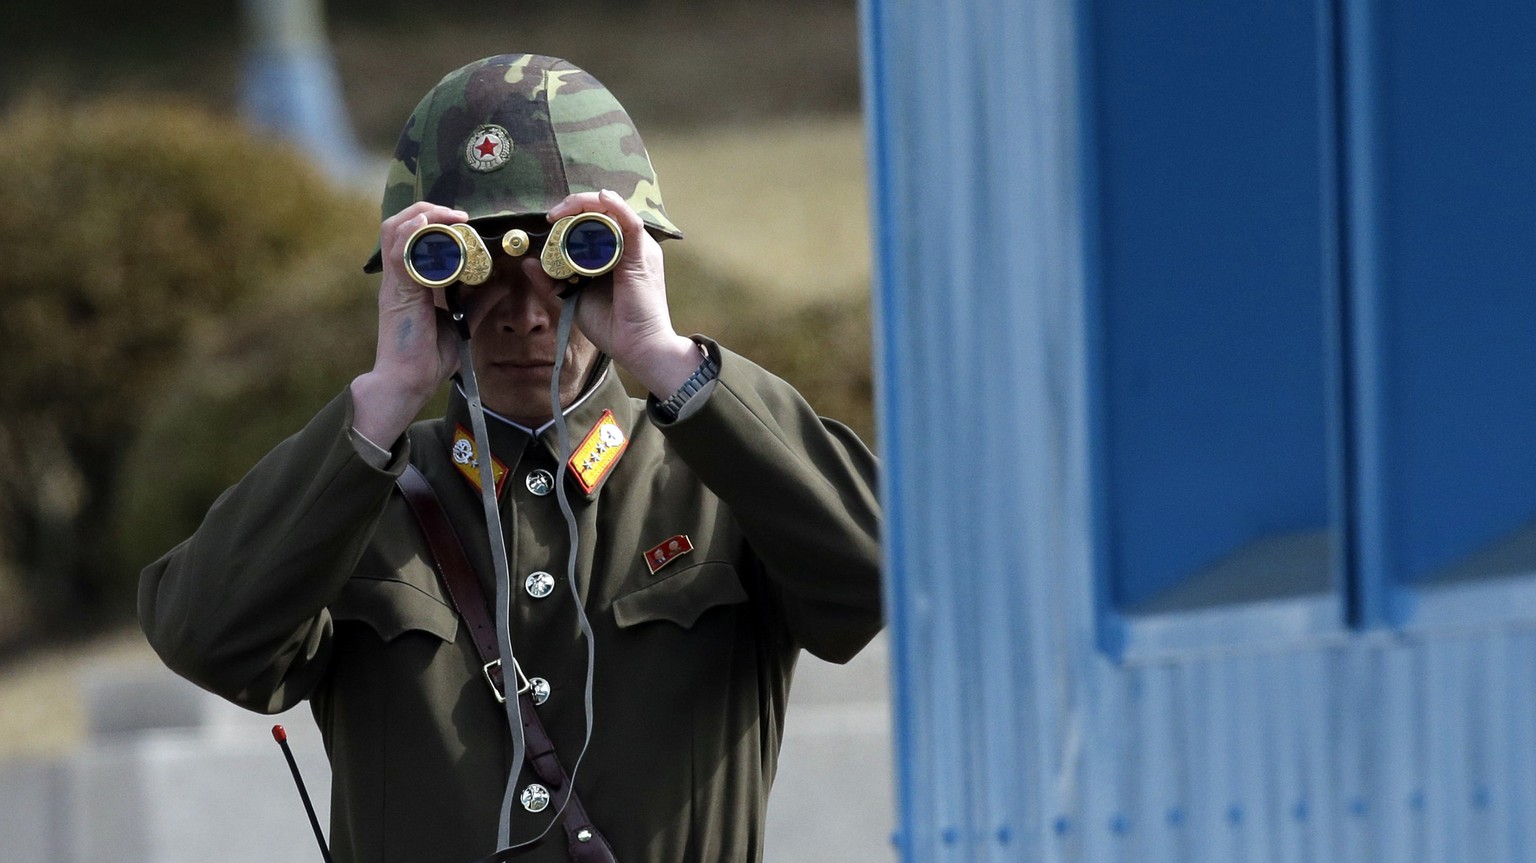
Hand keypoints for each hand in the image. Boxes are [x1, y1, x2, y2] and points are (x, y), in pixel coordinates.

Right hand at [351, 202, 499, 446]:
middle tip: (460, 214)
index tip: (465, 220)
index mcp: (412, 280)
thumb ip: (479, 301)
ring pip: (395, 230)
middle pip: (400, 225)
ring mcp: (396, 282)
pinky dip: (412, 233)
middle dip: (429, 209)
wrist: (408, 383)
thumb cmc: (428, 357)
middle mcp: (400, 276)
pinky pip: (399, 252)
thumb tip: (503, 282)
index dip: (435, 220)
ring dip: (423, 215)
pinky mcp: (397, 292)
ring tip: (450, 215)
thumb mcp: (463, 322)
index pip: (414, 236)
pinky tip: (429, 224)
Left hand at [545, 191, 700, 397]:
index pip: (595, 221)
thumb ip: (551, 281)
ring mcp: (638, 248)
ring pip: (614, 211)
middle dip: (574, 206)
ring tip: (563, 210)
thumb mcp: (573, 298)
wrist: (637, 346)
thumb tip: (528, 262)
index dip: (571, 215)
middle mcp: (628, 246)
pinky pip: (631, 222)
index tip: (549, 222)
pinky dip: (617, 207)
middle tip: (552, 216)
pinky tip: (601, 198)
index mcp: (615, 253)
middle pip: (603, 211)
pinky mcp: (642, 255)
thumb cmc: (613, 325)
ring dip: (586, 204)